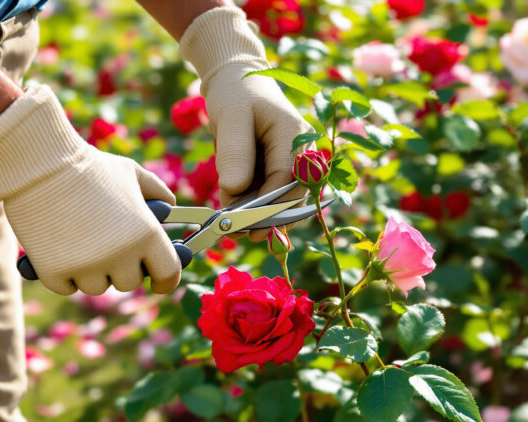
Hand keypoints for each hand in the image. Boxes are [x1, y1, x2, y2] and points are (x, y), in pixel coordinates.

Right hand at [0, 85, 181, 294]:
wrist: (39, 163)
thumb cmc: (89, 166)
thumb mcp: (132, 173)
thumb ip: (157, 192)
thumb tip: (169, 208)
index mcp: (147, 234)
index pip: (168, 273)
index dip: (165, 279)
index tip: (159, 281)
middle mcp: (120, 256)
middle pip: (129, 282)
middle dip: (122, 267)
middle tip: (109, 247)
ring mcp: (86, 267)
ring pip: (96, 287)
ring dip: (91, 271)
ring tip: (79, 241)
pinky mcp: (54, 273)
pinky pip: (66, 286)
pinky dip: (62, 273)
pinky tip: (58, 248)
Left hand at [179, 6, 313, 240]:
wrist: (234, 81)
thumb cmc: (234, 93)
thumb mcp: (232, 117)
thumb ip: (235, 153)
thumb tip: (236, 191)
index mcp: (295, 135)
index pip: (287, 179)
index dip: (265, 205)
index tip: (240, 222)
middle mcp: (299, 151)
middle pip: (288, 195)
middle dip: (263, 217)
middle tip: (236, 234)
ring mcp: (288, 162)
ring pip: (277, 199)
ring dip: (255, 215)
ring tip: (228, 228)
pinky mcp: (275, 169)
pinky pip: (267, 194)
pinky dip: (250, 205)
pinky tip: (231, 214)